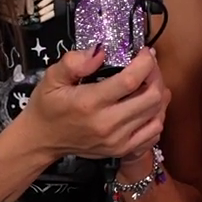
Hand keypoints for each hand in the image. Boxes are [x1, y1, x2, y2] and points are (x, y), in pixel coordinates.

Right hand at [18, 47, 168, 160]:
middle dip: (156, 75)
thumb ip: (74, 62)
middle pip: (151, 98)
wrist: (42, 140)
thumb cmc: (48, 106)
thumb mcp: (52, 77)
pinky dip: (156, 115)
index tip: (145, 52)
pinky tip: (147, 105)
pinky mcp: (121, 150)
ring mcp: (117, 140)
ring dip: (159, 94)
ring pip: (157, 114)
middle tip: (149, 65)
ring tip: (149, 82)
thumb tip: (100, 51)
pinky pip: (153, 132)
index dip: (145, 62)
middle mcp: (107, 124)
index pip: (130, 80)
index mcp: (90, 103)